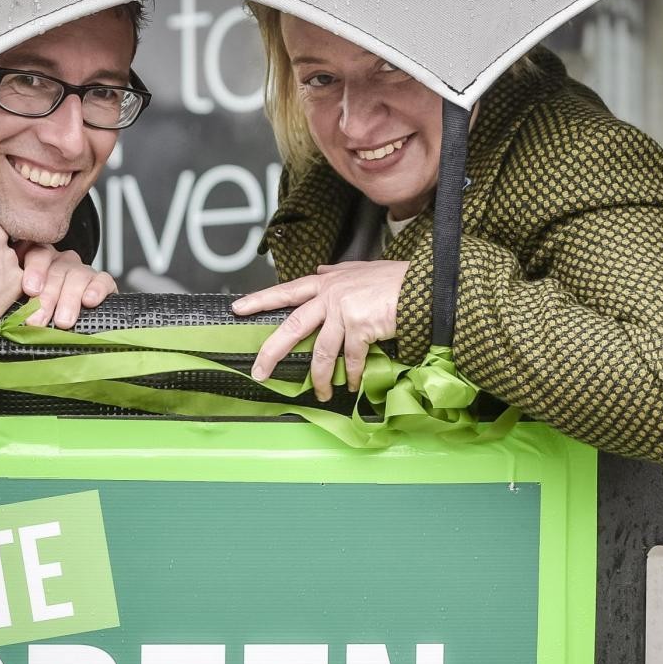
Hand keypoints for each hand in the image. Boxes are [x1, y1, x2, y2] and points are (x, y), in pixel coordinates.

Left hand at [16, 243, 117, 328]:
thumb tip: (10, 317)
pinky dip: (96, 290)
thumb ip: (18, 303)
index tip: (30, 290)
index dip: (34, 270)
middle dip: (48, 296)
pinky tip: (89, 301)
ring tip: (62, 321)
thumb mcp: (27, 305)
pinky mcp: (102, 282)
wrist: (73, 322)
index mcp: (39, 262)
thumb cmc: (43, 312)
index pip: (37, 254)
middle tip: (39, 319)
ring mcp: (82, 270)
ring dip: (69, 299)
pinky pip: (102, 280)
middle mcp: (61, 262)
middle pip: (56, 270)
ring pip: (77, 276)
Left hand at [231, 260, 408, 401]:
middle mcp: (331, 294)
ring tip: (321, 392)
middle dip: (272, 352)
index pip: (286, 291)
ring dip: (320, 378)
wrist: (423, 285)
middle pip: (293, 326)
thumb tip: (319, 273)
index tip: (238, 309)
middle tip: (259, 371)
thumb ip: (337, 275)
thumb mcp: (361, 271)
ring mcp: (344, 310)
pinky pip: (350, 359)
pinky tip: (353, 385)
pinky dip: (352, 375)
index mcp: (327, 282)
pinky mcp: (360, 326)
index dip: (261, 300)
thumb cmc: (396, 280)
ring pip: (322, 352)